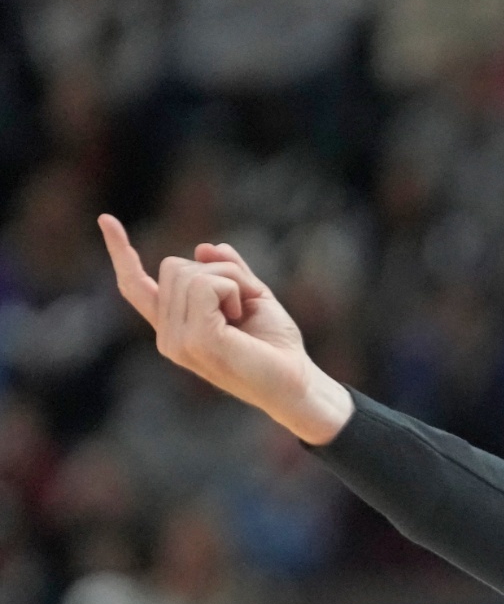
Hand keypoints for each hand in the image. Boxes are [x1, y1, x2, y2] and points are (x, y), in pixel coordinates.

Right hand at [98, 215, 352, 443]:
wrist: (299, 384)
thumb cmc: (276, 346)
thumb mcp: (251, 296)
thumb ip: (228, 271)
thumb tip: (205, 247)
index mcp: (175, 326)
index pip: (135, 287)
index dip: (120, 252)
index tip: (105, 219)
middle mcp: (168, 335)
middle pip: (172, 266)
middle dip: (219, 271)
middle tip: (245, 303)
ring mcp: (177, 340)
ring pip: (189, 272)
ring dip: (231, 280)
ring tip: (245, 312)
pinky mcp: (196, 339)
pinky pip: (207, 284)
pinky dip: (234, 288)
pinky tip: (242, 315)